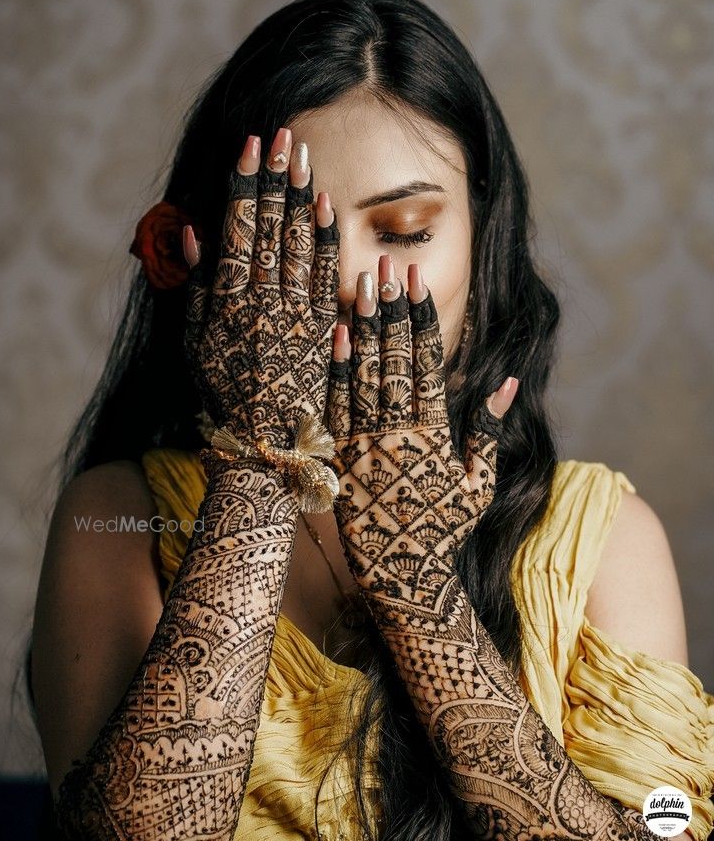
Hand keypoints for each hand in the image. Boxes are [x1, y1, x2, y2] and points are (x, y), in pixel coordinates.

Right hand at [182, 129, 339, 447]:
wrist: (264, 442)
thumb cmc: (222, 390)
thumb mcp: (194, 340)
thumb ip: (196, 285)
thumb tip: (196, 231)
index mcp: (225, 298)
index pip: (237, 227)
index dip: (245, 184)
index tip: (251, 146)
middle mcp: (261, 298)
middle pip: (271, 226)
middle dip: (276, 178)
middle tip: (282, 135)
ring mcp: (294, 310)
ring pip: (299, 243)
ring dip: (300, 196)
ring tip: (302, 157)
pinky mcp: (321, 326)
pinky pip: (325, 275)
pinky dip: (325, 239)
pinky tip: (326, 206)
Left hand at [325, 257, 516, 602]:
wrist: (402, 576)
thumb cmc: (446, 529)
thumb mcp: (478, 483)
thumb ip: (487, 430)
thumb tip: (506, 380)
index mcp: (434, 435)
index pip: (427, 362)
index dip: (422, 318)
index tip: (417, 281)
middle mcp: (398, 434)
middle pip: (393, 359)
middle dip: (391, 308)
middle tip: (387, 264)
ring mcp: (365, 445)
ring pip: (363, 375)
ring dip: (364, 326)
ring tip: (362, 283)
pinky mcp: (338, 458)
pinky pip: (335, 405)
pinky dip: (336, 367)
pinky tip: (337, 332)